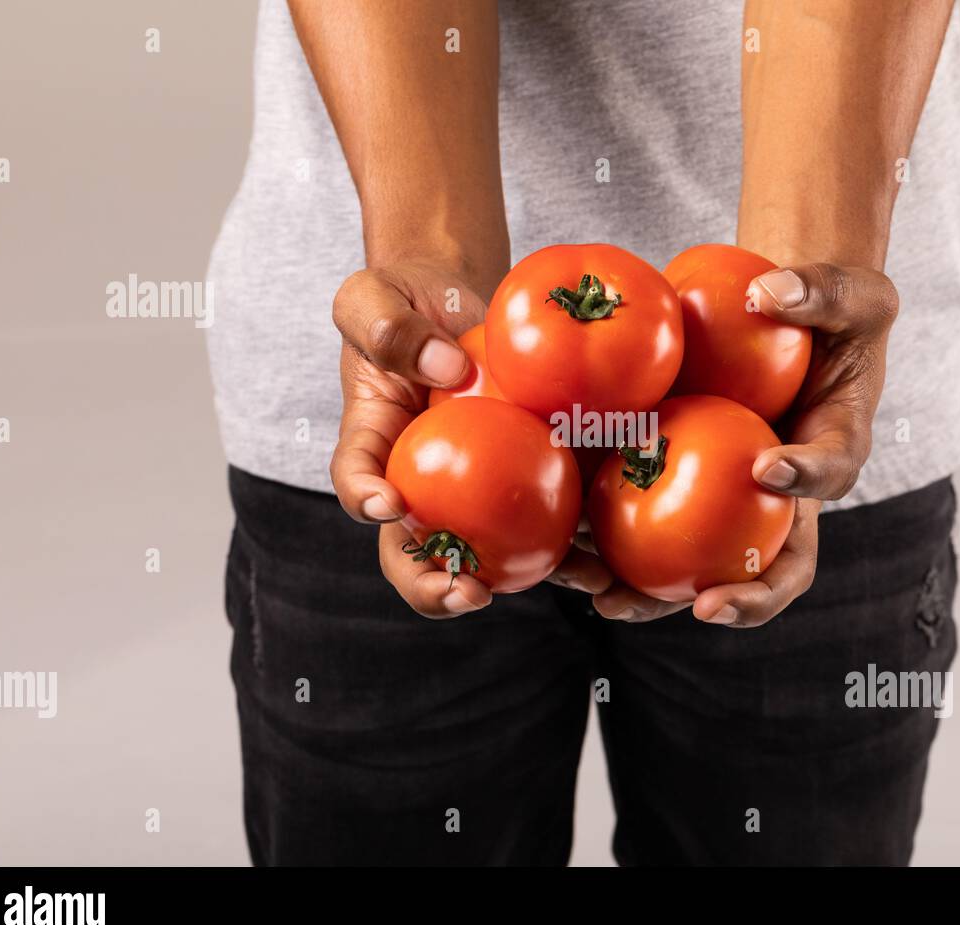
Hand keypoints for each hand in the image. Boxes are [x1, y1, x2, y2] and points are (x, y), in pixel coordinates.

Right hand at [328, 264, 609, 619]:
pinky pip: (543, 521)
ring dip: (514, 582)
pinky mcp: (524, 482)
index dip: (365, 499)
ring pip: (482, 553)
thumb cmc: (407, 300)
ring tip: (552, 588)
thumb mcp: (376, 297)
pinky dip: (570, 549)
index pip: (356, 478)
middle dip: (433, 586)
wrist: (455, 301)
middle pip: (411, 550)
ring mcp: (470, 491)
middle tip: (466, 594)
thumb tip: (448, 372)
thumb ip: (390, 328)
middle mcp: (418, 482)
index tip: (388, 504)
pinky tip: (603, 563)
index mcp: (374, 441)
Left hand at [594, 261, 896, 626]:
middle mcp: (784, 497)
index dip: (805, 479)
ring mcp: (732, 505)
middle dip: (744, 597)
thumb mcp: (849, 292)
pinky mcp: (683, 491)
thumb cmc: (832, 311)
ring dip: (657, 595)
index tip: (767, 468)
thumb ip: (821, 291)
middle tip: (706, 606)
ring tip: (606, 601)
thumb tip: (767, 289)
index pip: (830, 474)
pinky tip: (562, 551)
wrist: (790, 326)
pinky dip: (606, 545)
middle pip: (774, 565)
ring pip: (702, 567)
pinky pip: (646, 524)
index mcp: (831, 449)